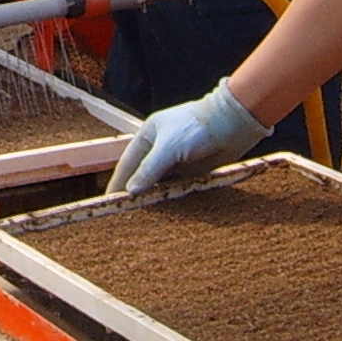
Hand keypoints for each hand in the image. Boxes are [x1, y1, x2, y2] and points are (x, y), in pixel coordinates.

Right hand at [106, 81, 270, 195]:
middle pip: (142, 174)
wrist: (232, 123)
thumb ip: (148, 169)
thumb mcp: (167, 148)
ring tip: (143, 216)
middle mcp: (159, 148)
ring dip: (153, 196)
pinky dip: (170, 197)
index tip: (109, 199)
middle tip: (124, 211)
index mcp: (147, 136)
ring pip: (159, 182)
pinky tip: (167, 210)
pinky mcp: (192, 170)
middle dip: (134, 191)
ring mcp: (176, 160)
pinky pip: (176, 187)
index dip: (118, 182)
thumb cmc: (196, 127)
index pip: (127, 163)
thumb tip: (131, 190)